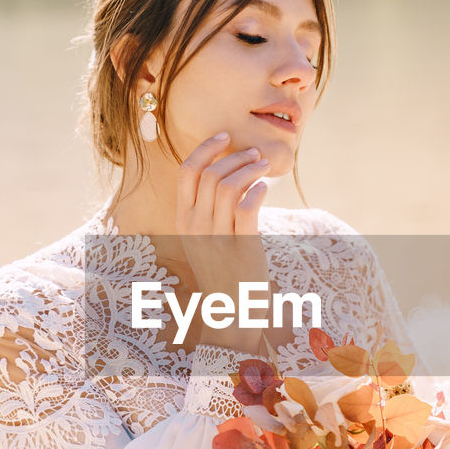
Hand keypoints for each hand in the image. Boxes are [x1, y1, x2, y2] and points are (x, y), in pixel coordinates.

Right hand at [175, 132, 275, 353]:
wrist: (230, 312)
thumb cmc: (222, 270)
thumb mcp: (205, 238)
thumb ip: (208, 209)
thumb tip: (226, 171)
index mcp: (183, 220)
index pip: (187, 172)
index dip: (206, 148)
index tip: (226, 136)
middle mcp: (196, 227)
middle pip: (210, 175)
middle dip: (235, 156)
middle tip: (255, 154)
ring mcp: (217, 239)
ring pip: (229, 187)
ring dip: (250, 169)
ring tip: (264, 167)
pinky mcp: (242, 249)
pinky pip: (248, 208)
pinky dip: (258, 191)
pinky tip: (266, 189)